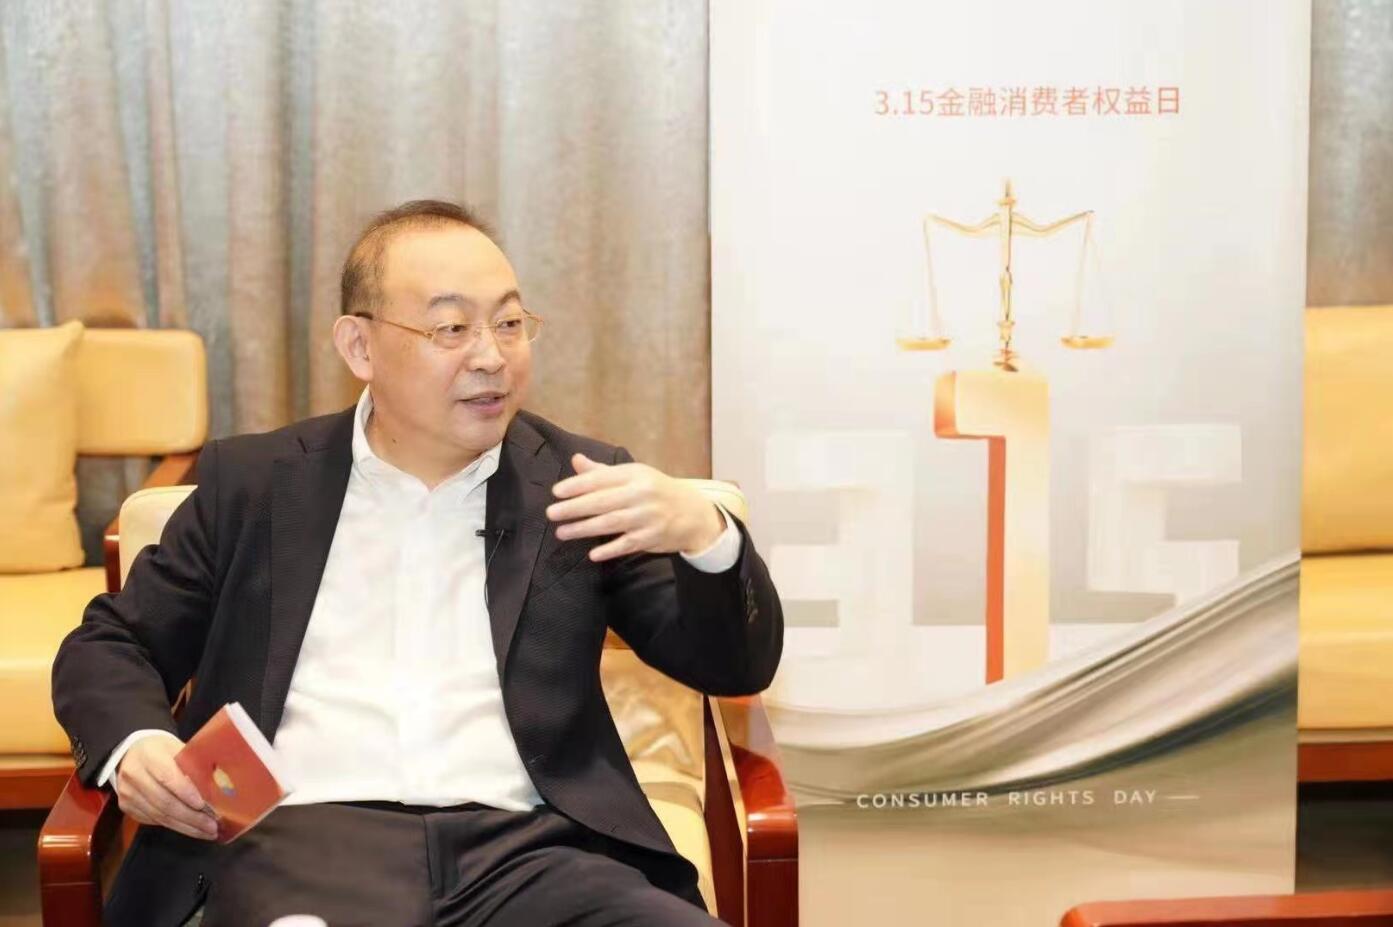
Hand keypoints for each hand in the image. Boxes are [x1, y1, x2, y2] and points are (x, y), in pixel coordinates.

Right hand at [114, 734, 219, 839]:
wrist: (130, 753)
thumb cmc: (161, 749)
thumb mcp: (177, 748)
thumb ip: (192, 764)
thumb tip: (218, 786)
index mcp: (149, 756)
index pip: (167, 777)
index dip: (185, 793)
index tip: (203, 805)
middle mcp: (134, 775)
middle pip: (164, 802)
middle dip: (191, 817)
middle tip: (212, 826)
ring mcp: (128, 793)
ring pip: (159, 815)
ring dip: (185, 826)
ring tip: (206, 832)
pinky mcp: (126, 807)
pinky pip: (152, 820)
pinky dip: (174, 826)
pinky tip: (190, 829)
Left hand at [547, 453, 725, 561]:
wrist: (692, 512)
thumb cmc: (655, 491)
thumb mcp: (634, 475)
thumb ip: (602, 472)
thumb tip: (575, 460)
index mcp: (634, 475)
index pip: (601, 478)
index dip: (577, 485)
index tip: (556, 492)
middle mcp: (641, 494)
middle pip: (602, 501)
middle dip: (574, 507)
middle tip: (551, 513)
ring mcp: (647, 516)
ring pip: (611, 523)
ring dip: (584, 528)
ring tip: (562, 532)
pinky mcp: (652, 537)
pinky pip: (627, 544)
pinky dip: (610, 549)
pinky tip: (592, 553)